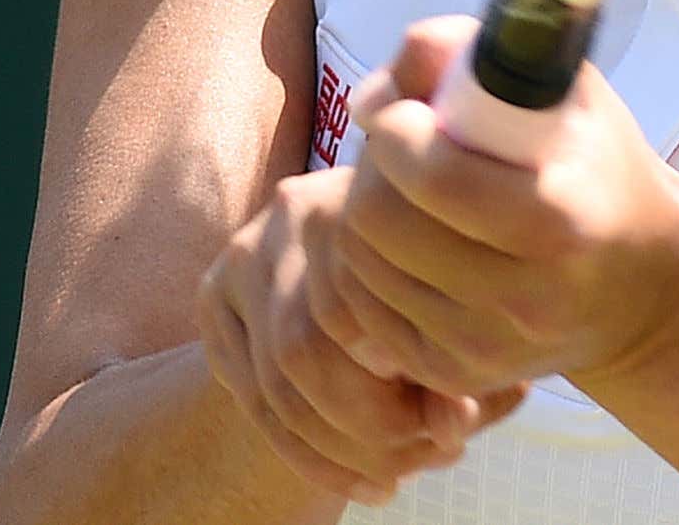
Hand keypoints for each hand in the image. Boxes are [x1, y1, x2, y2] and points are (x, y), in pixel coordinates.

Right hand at [196, 165, 527, 505]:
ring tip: (392, 479)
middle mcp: (296, 212)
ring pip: (275, 382)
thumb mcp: (462, 329)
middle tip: (420, 461)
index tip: (453, 427)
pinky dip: (307, 455)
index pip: (366, 306)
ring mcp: (245, 252)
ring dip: (336, 451)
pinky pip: (252, 397)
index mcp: (370, 198)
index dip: (409, 384)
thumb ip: (464, 372)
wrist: (358, 266)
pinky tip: (357, 480)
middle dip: (367, 428)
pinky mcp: (213, 295)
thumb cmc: (433, 298)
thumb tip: (453, 423)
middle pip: (306, 347)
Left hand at [322, 16, 678, 398]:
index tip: (409, 113)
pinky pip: (361, 308)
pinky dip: (368, 264)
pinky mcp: (454, 376)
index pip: (434, 176)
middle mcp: (526, 296)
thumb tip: (370, 99)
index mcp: (561, 218)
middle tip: (400, 149)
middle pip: (378, 219)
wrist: (639, 287)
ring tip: (407, 192)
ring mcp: (488, 346)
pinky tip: (406, 241)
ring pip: (359, 263)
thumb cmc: (595, 169)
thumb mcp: (562, 92)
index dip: (398, 129)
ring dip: (364, 211)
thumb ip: (468, 56)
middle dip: (374, 166)